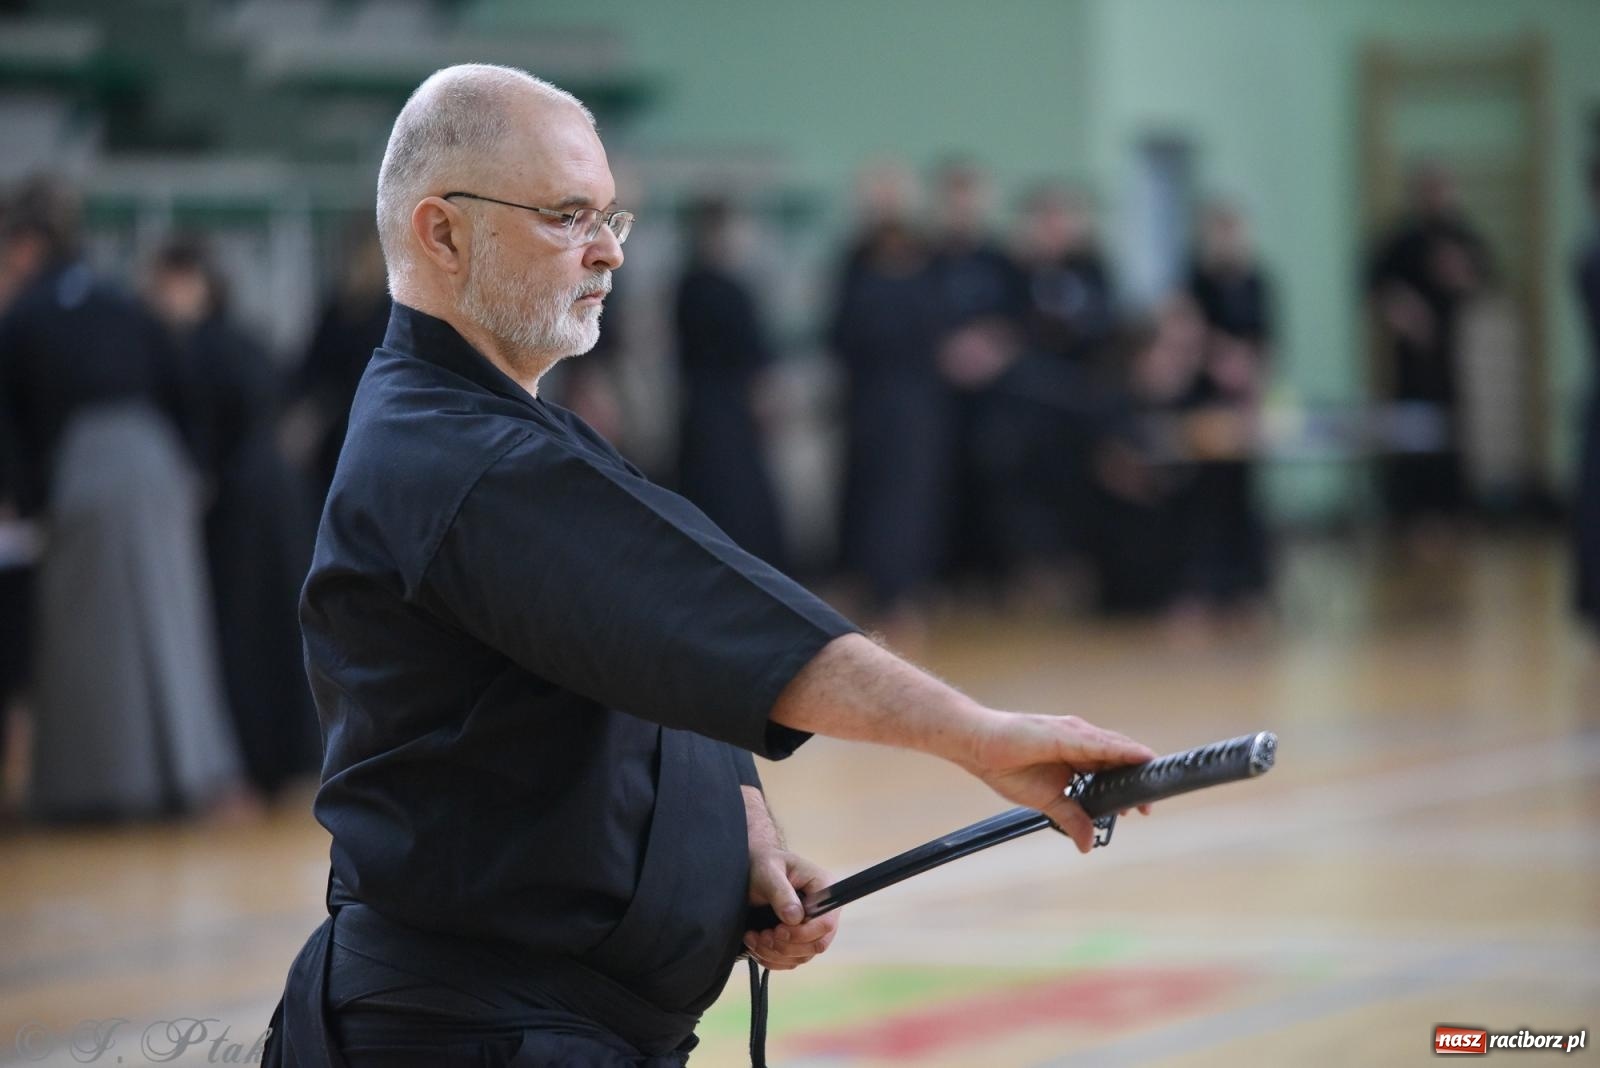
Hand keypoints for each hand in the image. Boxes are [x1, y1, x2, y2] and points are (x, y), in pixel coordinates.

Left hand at [744, 847, 839, 970]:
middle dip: (786, 947)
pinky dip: (771, 958)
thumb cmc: (762, 863)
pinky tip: (755, 944)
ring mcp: (812, 926)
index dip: (804, 934)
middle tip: (763, 935)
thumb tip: (794, 919)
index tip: (778, 930)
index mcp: (824, 887)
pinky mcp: (799, 939)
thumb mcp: (768, 871)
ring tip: (753, 938)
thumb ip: (781, 893)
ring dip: (774, 954)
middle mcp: (823, 909)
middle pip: (818, 944)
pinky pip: (791, 961)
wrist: (751, 869)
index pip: (827, 922)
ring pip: (803, 956)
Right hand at [963, 713, 1156, 852]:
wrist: (978, 746)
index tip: (1140, 809)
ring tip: (1154, 780)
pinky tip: (1139, 757)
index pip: (1111, 768)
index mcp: (1075, 755)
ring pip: (1116, 748)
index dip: (1128, 786)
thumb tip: (1087, 844)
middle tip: (1149, 804)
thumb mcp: (1047, 801)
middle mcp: (1079, 741)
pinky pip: (1101, 743)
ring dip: (1137, 764)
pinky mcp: (1067, 734)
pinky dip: (1122, 750)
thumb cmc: (1006, 765)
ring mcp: (1074, 734)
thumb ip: (1071, 817)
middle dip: (1137, 779)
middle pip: (1119, 757)